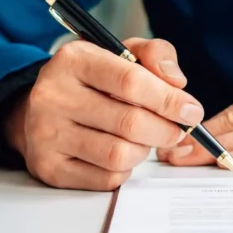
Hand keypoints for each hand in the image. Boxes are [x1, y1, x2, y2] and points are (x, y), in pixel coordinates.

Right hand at [5, 38, 202, 189]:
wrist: (42, 107)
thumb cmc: (92, 80)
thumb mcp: (121, 54)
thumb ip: (155, 55)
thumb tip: (177, 82)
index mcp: (73, 60)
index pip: (132, 82)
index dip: (170, 101)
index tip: (191, 111)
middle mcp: (53, 95)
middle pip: (130, 123)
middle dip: (165, 131)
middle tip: (175, 131)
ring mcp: (47, 134)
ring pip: (119, 155)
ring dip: (144, 151)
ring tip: (143, 140)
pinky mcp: (49, 167)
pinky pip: (106, 178)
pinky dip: (125, 170)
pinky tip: (121, 153)